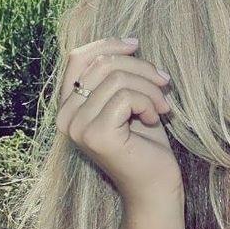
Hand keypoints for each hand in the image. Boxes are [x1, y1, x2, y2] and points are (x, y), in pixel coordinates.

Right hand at [55, 36, 182, 211]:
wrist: (155, 185)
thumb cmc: (145, 143)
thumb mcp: (128, 101)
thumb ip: (117, 76)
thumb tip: (128, 43)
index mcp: (69, 106)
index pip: (78, 57)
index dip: (108, 44)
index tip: (136, 44)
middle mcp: (66, 117)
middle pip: (103, 64)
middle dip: (141, 68)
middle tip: (164, 84)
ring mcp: (78, 128)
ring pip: (118, 79)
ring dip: (150, 88)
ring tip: (162, 106)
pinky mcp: (97, 135)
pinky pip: (126, 96)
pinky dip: (148, 102)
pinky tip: (155, 118)